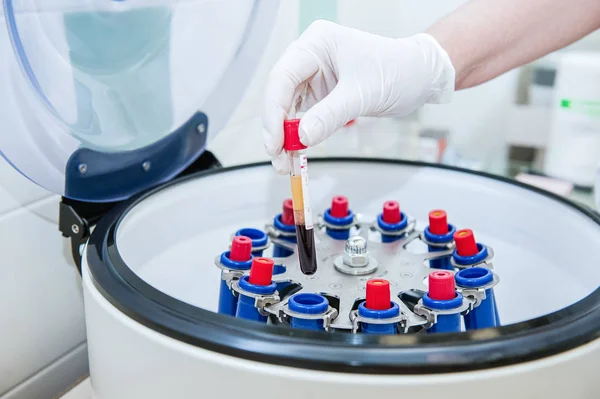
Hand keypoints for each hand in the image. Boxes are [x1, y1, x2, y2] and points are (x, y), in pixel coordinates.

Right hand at [262, 20, 455, 173]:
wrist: (419, 77)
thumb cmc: (398, 69)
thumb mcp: (362, 93)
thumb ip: (330, 115)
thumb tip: (302, 136)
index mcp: (317, 44)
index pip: (283, 77)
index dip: (274, 111)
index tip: (275, 140)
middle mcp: (310, 58)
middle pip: (279, 95)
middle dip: (277, 129)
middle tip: (277, 156)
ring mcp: (314, 78)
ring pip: (287, 110)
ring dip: (285, 138)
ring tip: (285, 163)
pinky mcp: (321, 96)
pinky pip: (302, 118)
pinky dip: (299, 137)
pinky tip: (295, 154)